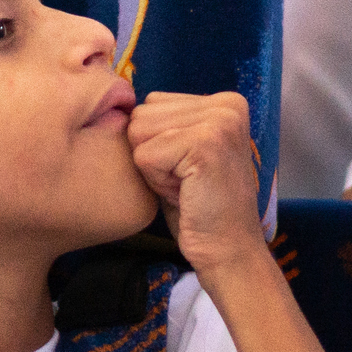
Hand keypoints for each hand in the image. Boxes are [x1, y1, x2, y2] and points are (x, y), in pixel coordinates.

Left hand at [128, 91, 266, 264]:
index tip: (188, 168)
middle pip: (142, 115)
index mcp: (225, 102)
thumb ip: (164, 123)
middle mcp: (227, 104)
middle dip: (153, 153)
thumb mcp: (183, 150)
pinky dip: (156, 182)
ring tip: (186, 185)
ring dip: (154, 168)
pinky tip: (185, 193)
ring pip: (139, 132)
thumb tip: (123, 105)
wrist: (228, 249)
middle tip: (186, 180)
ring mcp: (219, 122)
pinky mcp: (205, 144)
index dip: (157, 142)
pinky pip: (145, 156)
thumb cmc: (199, 206)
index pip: (152, 102)